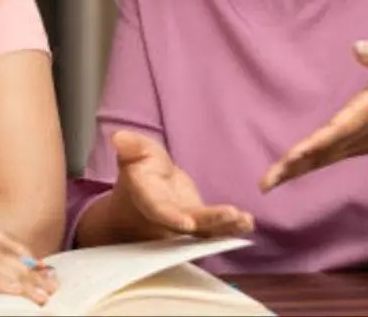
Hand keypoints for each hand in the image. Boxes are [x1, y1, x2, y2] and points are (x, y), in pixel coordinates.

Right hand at [110, 130, 253, 238]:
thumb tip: (119, 138)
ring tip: (245, 221)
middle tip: (231, 216)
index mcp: (147, 197)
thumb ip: (130, 146)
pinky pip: (214, 227)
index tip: (187, 223)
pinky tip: (248, 223)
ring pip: (204, 229)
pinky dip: (232, 227)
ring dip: (225, 227)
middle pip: (187, 223)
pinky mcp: (198, 222)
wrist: (143, 193)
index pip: (157, 210)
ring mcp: (184, 221)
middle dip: (209, 222)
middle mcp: (166, 215)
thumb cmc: (139, 169)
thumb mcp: (133, 152)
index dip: (171, 217)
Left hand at [259, 40, 367, 191]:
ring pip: (320, 161)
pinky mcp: (349, 148)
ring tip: (266, 184)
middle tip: (268, 182)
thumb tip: (356, 47)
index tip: (296, 154)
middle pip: (322, 153)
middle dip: (296, 165)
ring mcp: (352, 145)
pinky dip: (302, 169)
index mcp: (366, 112)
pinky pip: (322, 160)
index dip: (317, 142)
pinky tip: (282, 176)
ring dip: (293, 172)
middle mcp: (356, 134)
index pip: (338, 129)